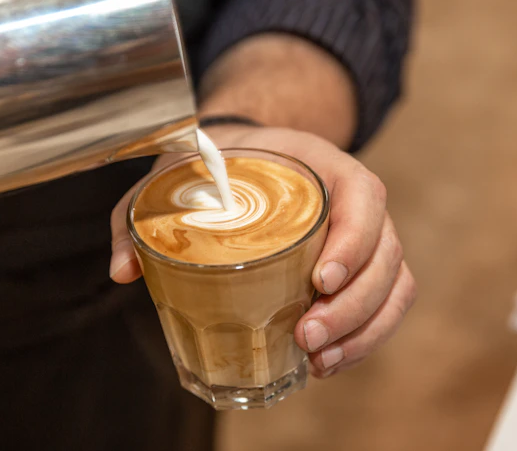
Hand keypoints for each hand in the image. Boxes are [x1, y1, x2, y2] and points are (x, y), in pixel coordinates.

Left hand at [109, 124, 416, 378]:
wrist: (247, 154)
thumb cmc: (215, 164)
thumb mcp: (174, 172)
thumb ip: (140, 213)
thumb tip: (122, 272)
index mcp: (322, 165)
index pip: (364, 198)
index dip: (354, 242)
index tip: (319, 280)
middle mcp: (355, 200)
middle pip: (386, 253)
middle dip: (353, 307)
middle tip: (307, 338)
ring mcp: (364, 234)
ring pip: (394, 284)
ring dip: (365, 331)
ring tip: (319, 362)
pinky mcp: (360, 265)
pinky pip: (386, 302)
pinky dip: (367, 337)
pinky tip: (328, 362)